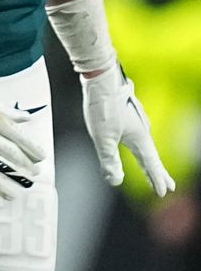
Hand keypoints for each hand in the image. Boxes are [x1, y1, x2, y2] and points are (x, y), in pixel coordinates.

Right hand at [0, 89, 45, 198]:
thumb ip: (6, 111)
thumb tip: (27, 118)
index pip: (18, 136)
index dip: (32, 148)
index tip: (40, 157)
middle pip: (12, 153)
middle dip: (26, 164)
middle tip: (35, 171)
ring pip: (0, 166)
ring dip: (16, 176)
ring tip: (27, 183)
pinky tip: (9, 193)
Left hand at [80, 66, 175, 196]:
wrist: (102, 78)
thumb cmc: (104, 106)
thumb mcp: (103, 138)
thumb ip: (109, 160)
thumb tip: (115, 181)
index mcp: (140, 138)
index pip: (151, 164)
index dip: (156, 179)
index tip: (163, 192)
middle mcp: (143, 130)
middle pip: (152, 156)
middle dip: (158, 172)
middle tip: (168, 186)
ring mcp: (137, 121)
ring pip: (145, 146)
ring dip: (150, 160)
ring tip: (153, 170)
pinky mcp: (129, 114)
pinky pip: (138, 136)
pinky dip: (142, 147)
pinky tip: (138, 146)